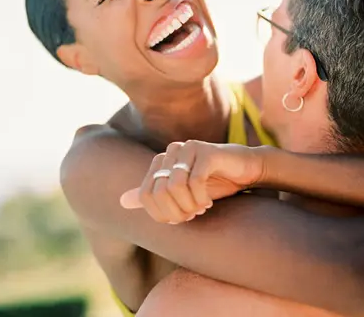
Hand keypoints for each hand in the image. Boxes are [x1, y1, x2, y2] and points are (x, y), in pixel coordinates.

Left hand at [120, 140, 264, 223]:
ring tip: (201, 208)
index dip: (161, 214)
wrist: (246, 170)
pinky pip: (194, 181)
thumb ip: (154, 196)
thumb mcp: (181, 193)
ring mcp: (188, 148)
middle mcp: (172, 150)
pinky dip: (200, 197)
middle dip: (175, 212)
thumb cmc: (214, 182)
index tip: (179, 219)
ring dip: (188, 205)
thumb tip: (121, 201)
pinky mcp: (206, 151)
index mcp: (161, 160)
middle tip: (192, 216)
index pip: (146, 195)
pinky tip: (208, 201)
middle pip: (159, 192)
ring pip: (175, 187)